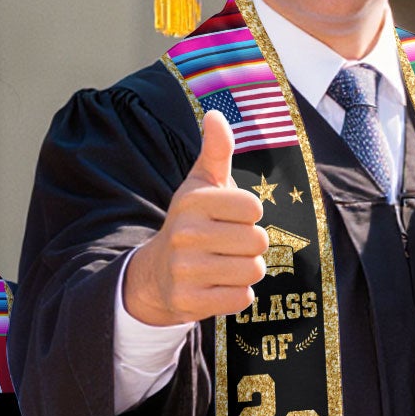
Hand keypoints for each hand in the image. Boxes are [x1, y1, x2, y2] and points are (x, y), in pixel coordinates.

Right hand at [120, 109, 269, 325]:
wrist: (156, 273)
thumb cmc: (191, 223)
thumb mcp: (201, 185)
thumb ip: (216, 151)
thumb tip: (216, 114)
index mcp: (193, 201)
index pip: (254, 207)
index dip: (249, 215)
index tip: (229, 217)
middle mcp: (186, 233)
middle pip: (258, 241)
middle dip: (251, 245)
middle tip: (229, 245)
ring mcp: (185, 270)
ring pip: (253, 271)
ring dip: (246, 270)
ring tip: (225, 265)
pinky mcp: (189, 301)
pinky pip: (242, 299)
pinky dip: (237, 295)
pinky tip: (218, 285)